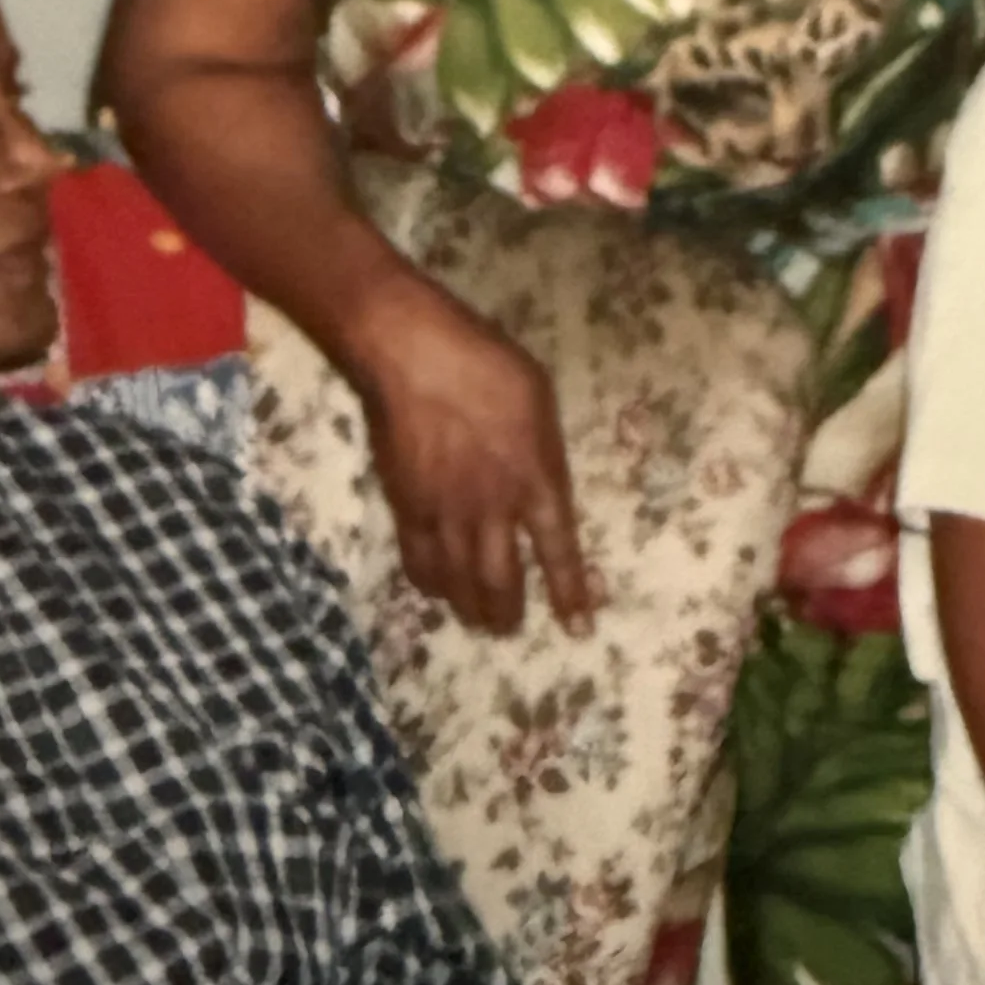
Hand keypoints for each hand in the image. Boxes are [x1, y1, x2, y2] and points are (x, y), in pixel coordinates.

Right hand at [346, 276, 595, 637]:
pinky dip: (430, 585)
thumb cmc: (486, 363)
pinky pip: (418, 563)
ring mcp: (445, 512)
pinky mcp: (406, 507)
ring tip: (479, 623)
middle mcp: (493, 508)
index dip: (570, 595)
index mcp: (536, 478)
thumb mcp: (540, 401)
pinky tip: (436, 591)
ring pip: (459, 582)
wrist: (411, 354)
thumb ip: (545, 451)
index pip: (559, 553)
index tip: (578, 628)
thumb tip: (543, 481)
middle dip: (509, 615)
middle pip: (502, 581)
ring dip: (471, 609)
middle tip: (510, 630)